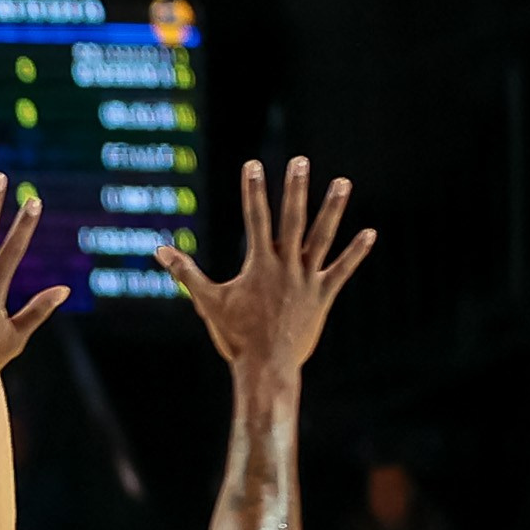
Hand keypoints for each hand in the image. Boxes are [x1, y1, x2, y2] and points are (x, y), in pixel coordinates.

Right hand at [157, 157, 374, 375]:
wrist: (266, 368)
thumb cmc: (235, 337)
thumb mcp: (207, 302)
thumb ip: (185, 273)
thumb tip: (159, 250)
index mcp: (259, 266)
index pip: (255, 219)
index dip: (252, 191)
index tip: (253, 165)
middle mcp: (286, 267)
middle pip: (292, 220)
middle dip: (295, 189)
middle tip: (300, 161)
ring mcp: (306, 280)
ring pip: (322, 238)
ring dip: (333, 210)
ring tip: (343, 182)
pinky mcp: (322, 296)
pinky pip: (341, 271)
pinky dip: (355, 253)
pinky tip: (370, 234)